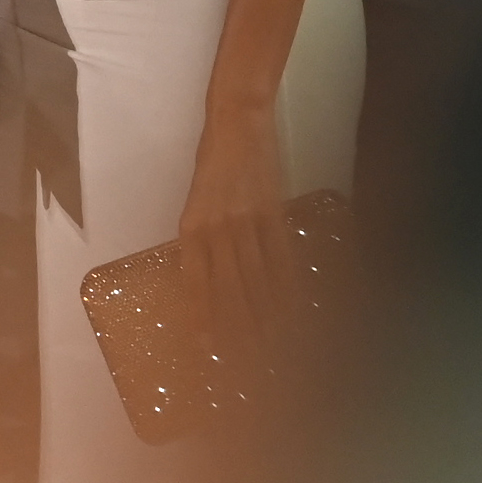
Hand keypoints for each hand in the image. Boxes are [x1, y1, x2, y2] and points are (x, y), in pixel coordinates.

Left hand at [178, 99, 291, 366]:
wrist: (237, 121)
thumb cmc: (211, 160)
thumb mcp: (195, 200)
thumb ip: (200, 238)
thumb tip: (208, 280)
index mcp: (191, 227)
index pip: (196, 284)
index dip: (202, 318)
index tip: (206, 347)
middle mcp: (217, 228)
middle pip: (227, 290)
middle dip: (234, 329)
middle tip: (242, 361)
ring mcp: (247, 222)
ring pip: (254, 280)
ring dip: (261, 317)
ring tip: (267, 347)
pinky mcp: (273, 213)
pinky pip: (279, 258)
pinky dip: (285, 286)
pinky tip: (290, 309)